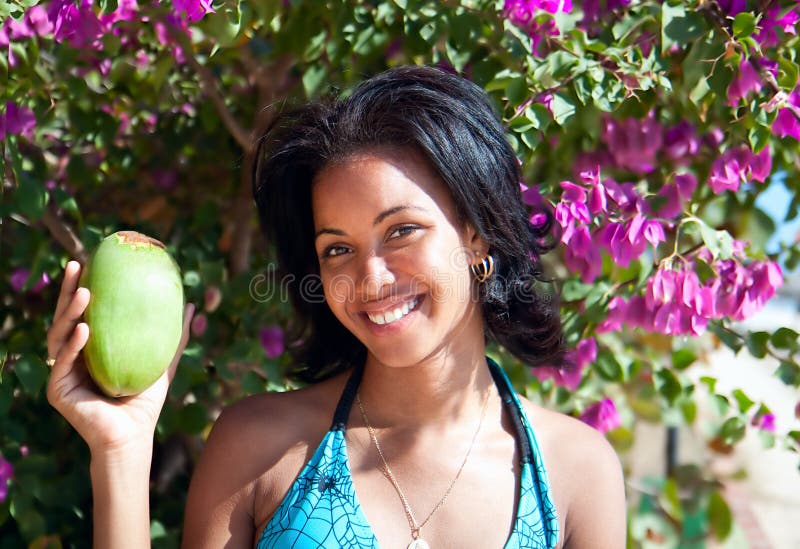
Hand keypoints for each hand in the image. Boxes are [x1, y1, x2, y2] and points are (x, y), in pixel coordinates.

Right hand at [46, 260, 194, 454]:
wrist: (134, 435)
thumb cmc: (145, 401)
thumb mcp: (160, 360)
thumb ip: (174, 335)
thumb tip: (192, 304)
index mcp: (89, 348)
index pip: (83, 311)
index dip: (82, 286)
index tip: (90, 261)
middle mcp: (70, 357)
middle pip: (64, 317)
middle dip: (67, 290)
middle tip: (76, 265)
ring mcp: (61, 373)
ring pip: (58, 335)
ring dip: (70, 312)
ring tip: (84, 293)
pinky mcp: (57, 390)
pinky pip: (61, 362)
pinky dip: (72, 345)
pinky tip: (83, 329)